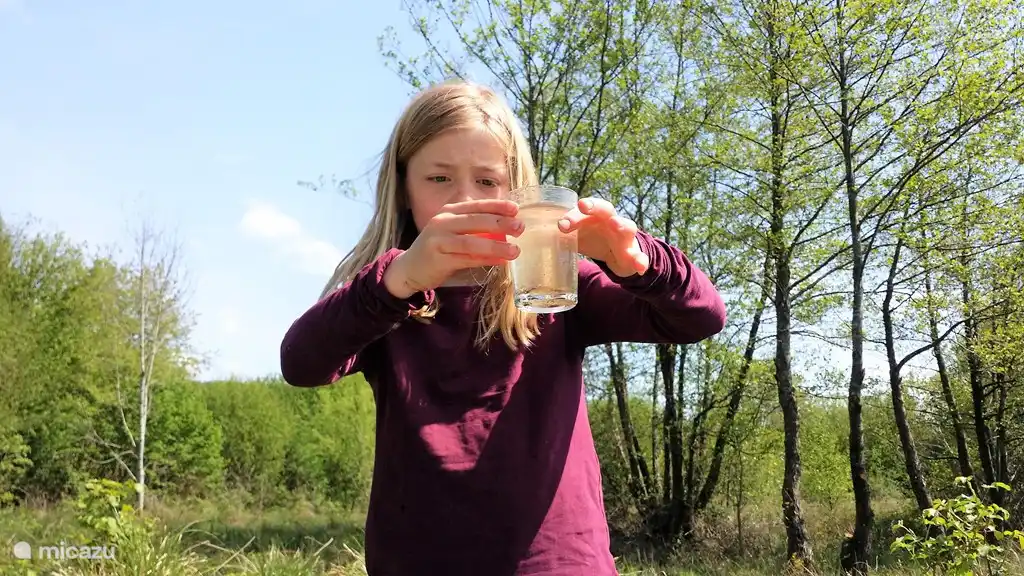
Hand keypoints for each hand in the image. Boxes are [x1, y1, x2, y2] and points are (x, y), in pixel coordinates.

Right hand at [383, 199, 523, 297]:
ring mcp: (438, 240)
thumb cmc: (438, 249)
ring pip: (472, 242)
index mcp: (447, 212)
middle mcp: (441, 222)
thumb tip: (506, 225)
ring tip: (515, 250)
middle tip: (520, 227)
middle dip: (500, 223)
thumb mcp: (452, 231)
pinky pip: (467, 259)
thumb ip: (472, 227)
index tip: (515, 209)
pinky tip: (501, 261)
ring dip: (496, 245)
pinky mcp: (438, 259)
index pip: (475, 205)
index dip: (496, 206)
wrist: (409, 268)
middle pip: (476, 221)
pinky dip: (486, 260)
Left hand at [558, 197, 648, 277]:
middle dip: (595, 206)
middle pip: (605, 209)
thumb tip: (534, 239)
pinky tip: (640, 267)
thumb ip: (561, 236)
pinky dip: (641, 260)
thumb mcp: (577, 237)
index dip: (573, 215)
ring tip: (616, 225)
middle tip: (584, 206)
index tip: (561, 225)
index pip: (584, 210)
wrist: (619, 256)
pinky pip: (640, 256)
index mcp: (595, 217)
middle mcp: (611, 222)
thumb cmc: (593, 240)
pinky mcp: (634, 253)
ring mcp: (625, 237)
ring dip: (621, 224)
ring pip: (627, 227)